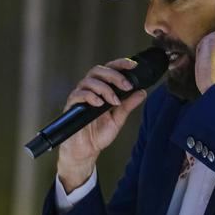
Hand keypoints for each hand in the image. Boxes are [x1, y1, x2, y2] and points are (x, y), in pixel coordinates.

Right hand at [57, 58, 147, 192]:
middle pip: (98, 70)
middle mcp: (90, 90)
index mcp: (101, 89)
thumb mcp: (118, 119)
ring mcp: (80, 97)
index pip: (109, 70)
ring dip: (104, 88)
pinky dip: (90, 96)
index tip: (133, 65)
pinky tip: (99, 104)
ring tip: (113, 101)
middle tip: (126, 85)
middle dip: (114, 75)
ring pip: (88, 81)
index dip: (120, 64)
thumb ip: (128, 105)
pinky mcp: (72, 106)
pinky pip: (78, 95)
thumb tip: (142, 92)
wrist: (86, 151)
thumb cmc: (98, 134)